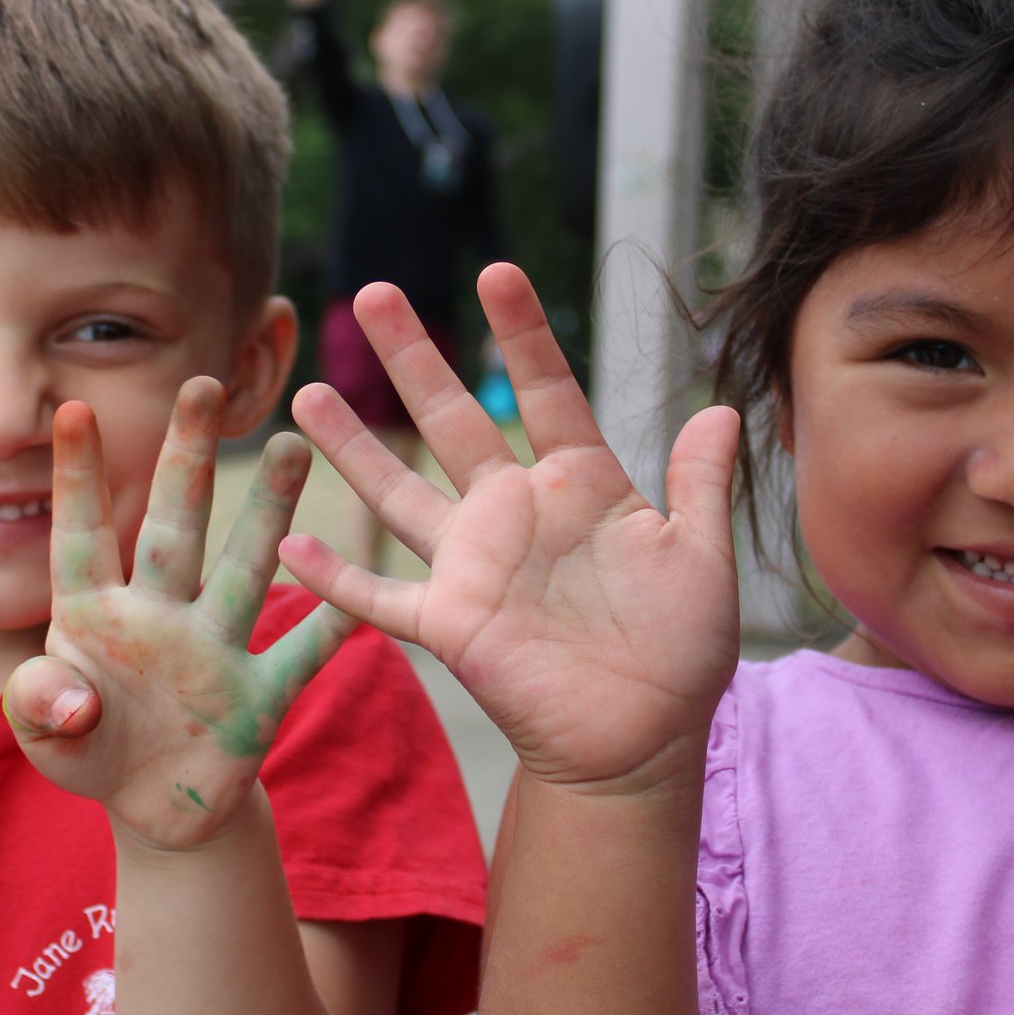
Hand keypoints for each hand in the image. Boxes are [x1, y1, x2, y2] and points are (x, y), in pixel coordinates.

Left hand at [3, 380, 353, 850]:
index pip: (83, 536)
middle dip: (188, 459)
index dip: (79, 478)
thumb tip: (74, 702)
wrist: (155, 811)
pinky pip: (299, 655)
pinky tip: (357, 578)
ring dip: (268, 514)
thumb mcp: (46, 741)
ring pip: (243, 570)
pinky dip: (330, 622)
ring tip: (290, 447)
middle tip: (202, 386)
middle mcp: (158, 616)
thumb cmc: (88, 753)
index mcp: (93, 615)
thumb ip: (39, 707)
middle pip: (175, 528)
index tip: (74, 408)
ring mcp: (213, 652)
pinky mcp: (259, 700)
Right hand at [278, 265, 740, 790]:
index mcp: (580, 487)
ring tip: (305, 393)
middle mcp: (516, 514)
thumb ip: (699, 486)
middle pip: (453, 421)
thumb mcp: (700, 559)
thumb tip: (722, 411)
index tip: (497, 272)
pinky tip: (291, 544)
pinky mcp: (451, 624)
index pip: (547, 393)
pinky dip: (335, 578)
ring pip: (398, 493)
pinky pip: (380, 597)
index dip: (523, 336)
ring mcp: (475, 567)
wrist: (644, 742)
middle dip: (414, 358)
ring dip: (353, 448)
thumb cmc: (678, 653)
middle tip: (375, 291)